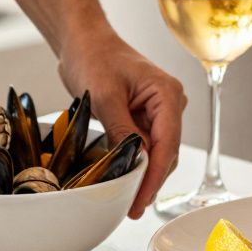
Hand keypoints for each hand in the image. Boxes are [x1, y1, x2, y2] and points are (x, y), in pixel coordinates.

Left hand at [57, 26, 185, 218]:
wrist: (83, 42)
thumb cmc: (94, 57)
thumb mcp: (105, 95)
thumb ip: (122, 129)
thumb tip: (136, 161)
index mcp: (167, 94)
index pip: (168, 144)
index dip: (155, 175)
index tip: (142, 199)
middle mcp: (169, 104)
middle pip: (166, 153)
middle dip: (149, 181)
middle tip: (131, 208)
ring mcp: (157, 112)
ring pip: (155, 153)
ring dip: (142, 175)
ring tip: (126, 200)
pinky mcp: (142, 118)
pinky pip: (143, 146)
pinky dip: (133, 163)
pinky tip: (123, 180)